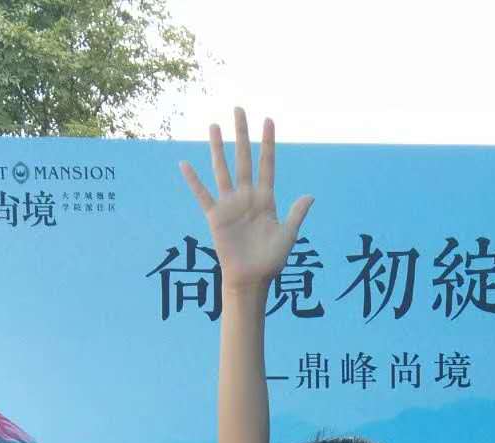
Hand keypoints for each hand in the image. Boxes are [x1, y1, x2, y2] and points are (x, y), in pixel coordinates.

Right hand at [179, 106, 313, 290]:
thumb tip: (310, 196)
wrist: (251, 280)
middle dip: (241, 134)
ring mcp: (230, 205)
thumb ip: (296, 214)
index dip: (267, 143)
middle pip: (243, 158)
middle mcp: (247, 197)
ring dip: (218, 147)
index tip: (268, 120)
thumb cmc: (271, 261)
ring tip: (213, 125)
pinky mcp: (215, 217)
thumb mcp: (288, 236)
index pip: (267, 164)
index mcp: (266, 199)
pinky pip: (203, 195)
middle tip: (239, 109)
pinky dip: (193, 180)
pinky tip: (184, 164)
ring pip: (223, 169)